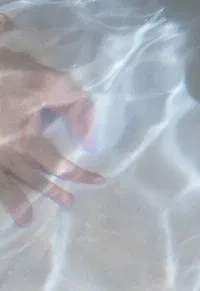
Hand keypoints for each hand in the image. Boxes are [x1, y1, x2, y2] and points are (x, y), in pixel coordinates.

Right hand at [0, 16, 101, 226]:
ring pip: (3, 184)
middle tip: (70, 204)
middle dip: (51, 192)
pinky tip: (0, 197)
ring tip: (27, 220)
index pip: (56, 163)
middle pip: (30, 178)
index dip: (78, 174)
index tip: (98, 182)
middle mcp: (2, 150)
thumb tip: (90, 139)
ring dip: (15, 202)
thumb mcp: (46, 79)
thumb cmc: (4, 71)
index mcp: (22, 135)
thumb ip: (74, 104)